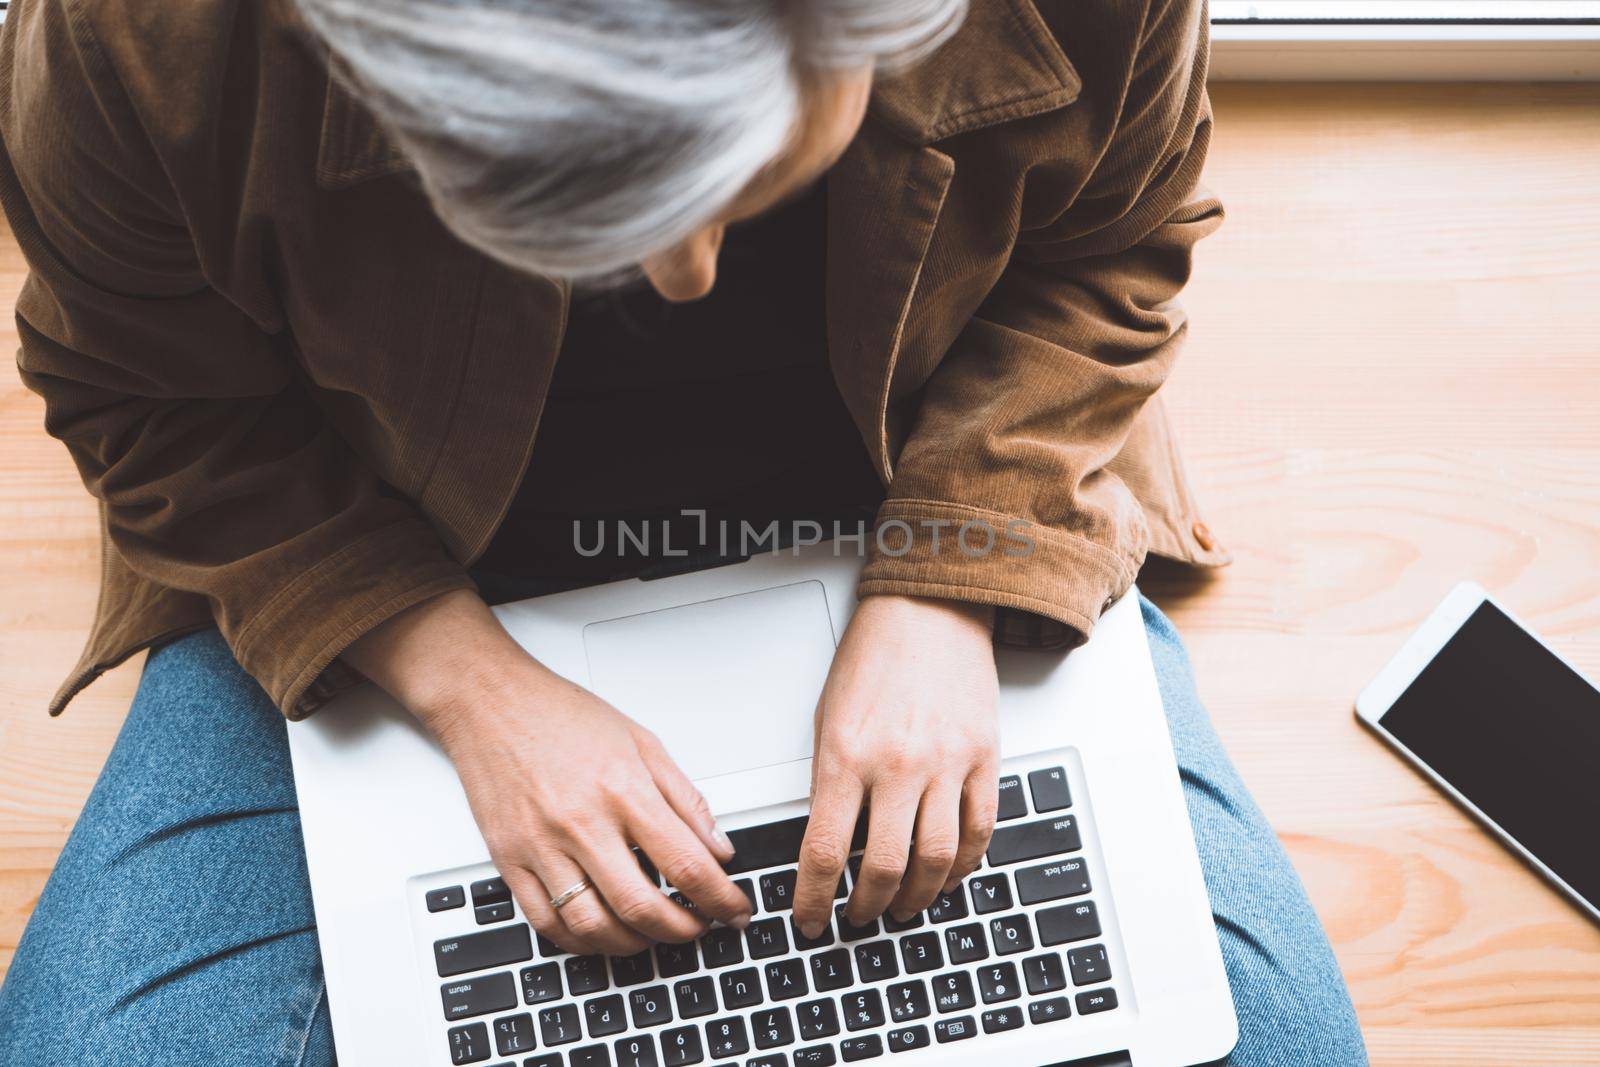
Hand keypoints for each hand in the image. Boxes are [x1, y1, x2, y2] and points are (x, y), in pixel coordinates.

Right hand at [345, 590, 752, 955]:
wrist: (489, 702)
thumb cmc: (562, 715)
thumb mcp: (642, 741)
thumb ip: (684, 798)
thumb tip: (718, 848)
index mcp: (622, 789)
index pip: (685, 864)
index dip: (720, 899)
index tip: (735, 910)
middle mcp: (581, 823)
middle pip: (642, 906)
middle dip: (683, 930)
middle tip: (699, 927)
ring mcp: (541, 846)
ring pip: (592, 926)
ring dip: (634, 944)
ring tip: (654, 933)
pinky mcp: (509, 860)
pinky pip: (545, 924)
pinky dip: (581, 942)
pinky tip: (603, 933)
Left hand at [792, 594, 999, 937]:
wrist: (928, 609)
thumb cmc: (873, 657)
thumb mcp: (828, 719)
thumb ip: (830, 781)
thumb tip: (829, 842)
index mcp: (845, 755)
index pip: (823, 851)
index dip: (813, 899)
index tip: (809, 919)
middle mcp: (896, 765)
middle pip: (883, 867)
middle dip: (866, 907)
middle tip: (857, 917)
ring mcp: (945, 764)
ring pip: (936, 860)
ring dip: (916, 897)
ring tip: (901, 906)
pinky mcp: (983, 759)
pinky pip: (979, 831)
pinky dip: (964, 866)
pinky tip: (947, 877)